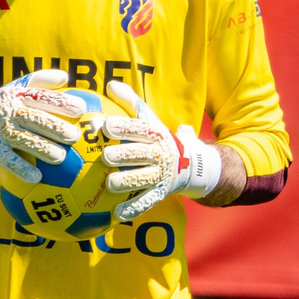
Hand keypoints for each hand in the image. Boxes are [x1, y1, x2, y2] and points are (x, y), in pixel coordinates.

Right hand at [0, 69, 83, 184]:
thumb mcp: (11, 90)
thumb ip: (37, 83)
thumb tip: (65, 76)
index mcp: (14, 94)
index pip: (40, 95)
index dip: (60, 101)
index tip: (81, 108)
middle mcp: (6, 110)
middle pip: (34, 118)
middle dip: (55, 127)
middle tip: (75, 136)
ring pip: (23, 140)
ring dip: (43, 149)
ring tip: (61, 158)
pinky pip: (8, 160)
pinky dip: (22, 169)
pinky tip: (37, 177)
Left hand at [100, 80, 224, 220]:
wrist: (192, 166)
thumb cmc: (158, 139)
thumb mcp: (150, 119)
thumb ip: (131, 103)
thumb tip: (110, 84)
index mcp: (157, 135)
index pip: (141, 129)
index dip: (125, 127)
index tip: (107, 126)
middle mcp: (161, 155)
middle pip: (143, 154)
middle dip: (126, 155)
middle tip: (106, 156)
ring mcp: (161, 175)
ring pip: (144, 179)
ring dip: (128, 181)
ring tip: (110, 184)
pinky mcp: (160, 193)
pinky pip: (146, 201)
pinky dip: (133, 208)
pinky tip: (117, 214)